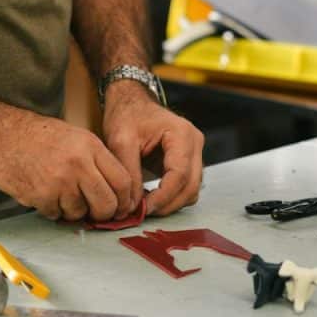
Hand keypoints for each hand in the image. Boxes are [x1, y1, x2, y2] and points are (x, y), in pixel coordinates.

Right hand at [0, 108, 132, 221]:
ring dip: (73, 211)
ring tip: (60, 194)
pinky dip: (52, 210)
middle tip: (96, 213)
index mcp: (90, 146)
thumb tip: (113, 188)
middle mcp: (78, 164)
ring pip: (80, 213)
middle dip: (104, 214)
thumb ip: (94, 159)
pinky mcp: (40, 196)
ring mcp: (59, 181)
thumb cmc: (31, 133)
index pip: (123, 181)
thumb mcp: (72, 136)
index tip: (121, 207)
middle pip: (107, 204)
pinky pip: (56, 215)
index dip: (125, 200)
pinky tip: (43, 193)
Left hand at [102, 81, 204, 216]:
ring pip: (191, 190)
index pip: (179, 174)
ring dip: (170, 203)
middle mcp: (194, 143)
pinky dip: (171, 197)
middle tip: (142, 213)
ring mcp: (195, 153)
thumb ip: (128, 172)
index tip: (143, 208)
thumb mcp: (121, 140)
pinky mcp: (189, 161)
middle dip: (167, 204)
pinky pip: (186, 187)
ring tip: (144, 206)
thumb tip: (132, 204)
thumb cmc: (127, 115)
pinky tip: (151, 198)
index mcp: (181, 134)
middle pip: (191, 186)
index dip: (162, 197)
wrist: (131, 103)